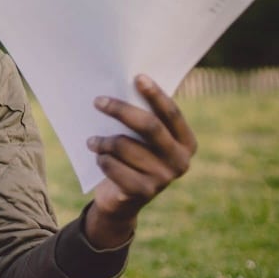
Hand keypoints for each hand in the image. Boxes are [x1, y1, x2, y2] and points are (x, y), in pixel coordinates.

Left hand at [84, 74, 197, 247]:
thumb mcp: (143, 140)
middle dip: (121, 110)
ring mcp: (163, 179)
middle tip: (98, 101)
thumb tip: (126, 83)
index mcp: (187, 143)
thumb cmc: (133, 159)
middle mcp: (181, 162)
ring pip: (124, 145)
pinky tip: (99, 159)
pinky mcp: (143, 192)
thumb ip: (145, 119)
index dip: (155, 94)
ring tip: (92, 141)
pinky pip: (113, 165)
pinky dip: (101, 159)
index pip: (172, 113)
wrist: (122, 200)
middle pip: (149, 127)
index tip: (137, 77)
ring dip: (102, 140)